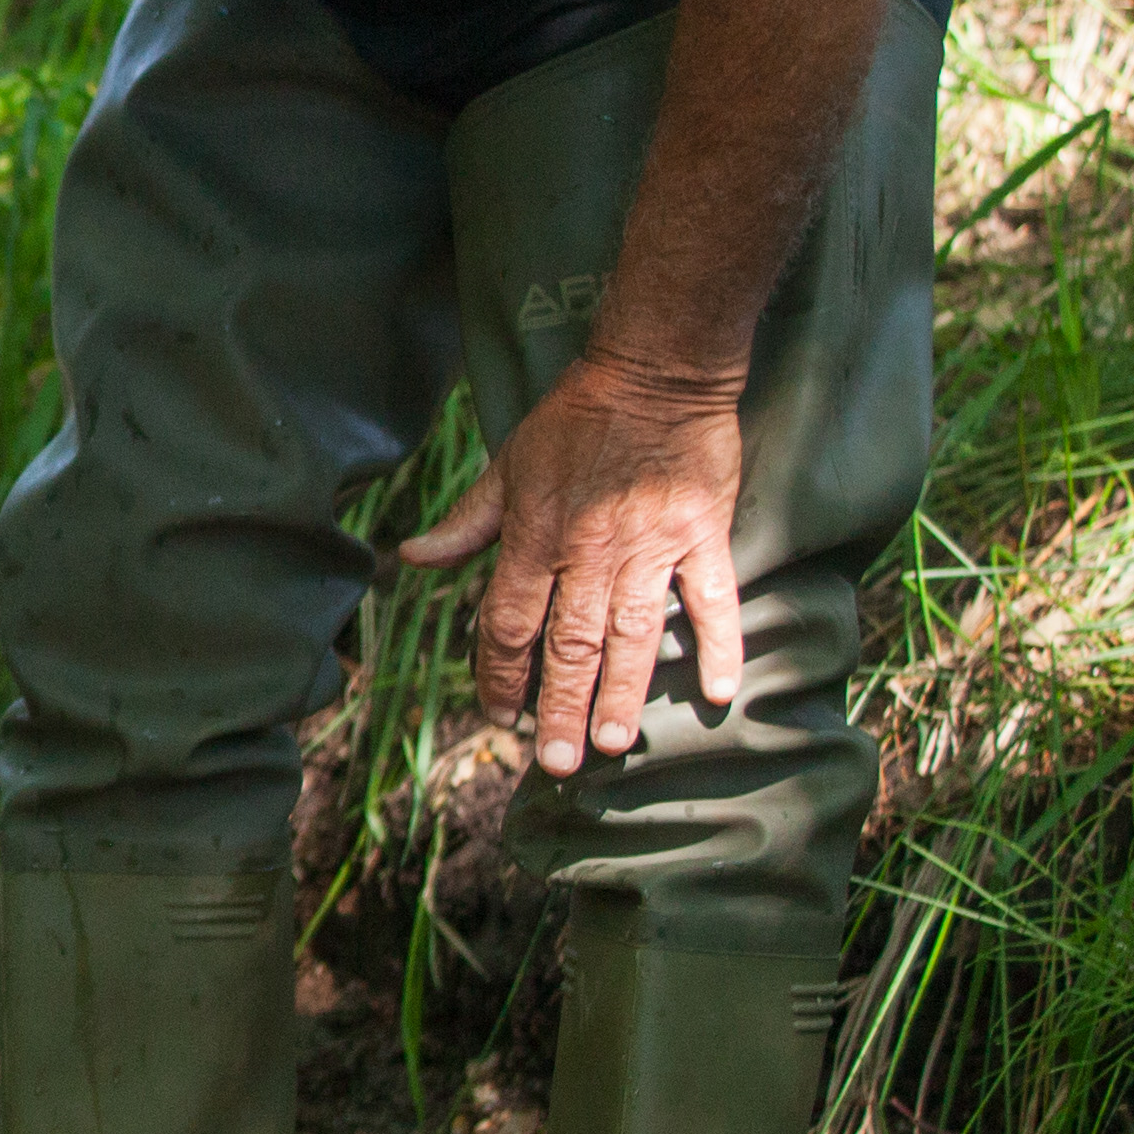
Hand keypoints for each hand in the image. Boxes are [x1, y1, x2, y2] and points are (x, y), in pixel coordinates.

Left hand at [395, 360, 747, 774]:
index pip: (511, 622)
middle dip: (562, 707)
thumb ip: (467, 522)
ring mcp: (651, 544)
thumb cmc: (574, 420)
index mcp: (536, 536)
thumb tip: (414, 557)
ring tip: (617, 744)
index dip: (502, 674)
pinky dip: (719, 645)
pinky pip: (713, 598)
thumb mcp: (507, 466)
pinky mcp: (703, 533)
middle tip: (559, 762)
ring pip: (634, 634)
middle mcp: (590, 549)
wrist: (654, 371)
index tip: (502, 717)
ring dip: (625, 693)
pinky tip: (720, 693)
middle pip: (571, 643)